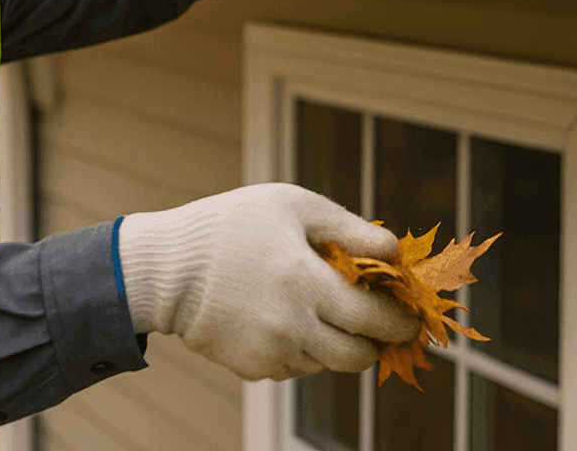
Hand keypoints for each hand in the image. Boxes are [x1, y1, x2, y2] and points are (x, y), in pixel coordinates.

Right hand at [118, 183, 420, 380]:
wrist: (165, 269)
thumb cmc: (231, 225)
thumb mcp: (292, 206)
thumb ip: (349, 228)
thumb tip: (395, 252)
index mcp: (306, 282)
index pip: (375, 319)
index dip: (401, 321)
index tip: (411, 317)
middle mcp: (293, 327)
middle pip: (357, 356)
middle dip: (374, 341)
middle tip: (377, 323)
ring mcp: (271, 353)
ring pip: (327, 364)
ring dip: (335, 343)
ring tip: (319, 309)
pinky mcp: (253, 369)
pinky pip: (294, 368)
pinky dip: (301, 350)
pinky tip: (282, 318)